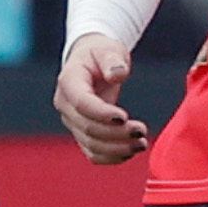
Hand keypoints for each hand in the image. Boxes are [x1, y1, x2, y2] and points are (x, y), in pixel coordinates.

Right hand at [55, 33, 148, 164]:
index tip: (124, 117)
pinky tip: (131, 152)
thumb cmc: (101, 54)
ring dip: (117, 149)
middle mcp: (66, 105)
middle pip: (88, 127)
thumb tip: (117, 74)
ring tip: (141, 144)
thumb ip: (113, 60)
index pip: (82, 103)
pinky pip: (93, 152)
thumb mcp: (108, 49)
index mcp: (69, 81)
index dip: (102, 113)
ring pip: (91, 144)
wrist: (91, 62)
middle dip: (116, 133)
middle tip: (141, 131)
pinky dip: (112, 157)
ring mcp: (72, 121)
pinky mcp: (82, 133)